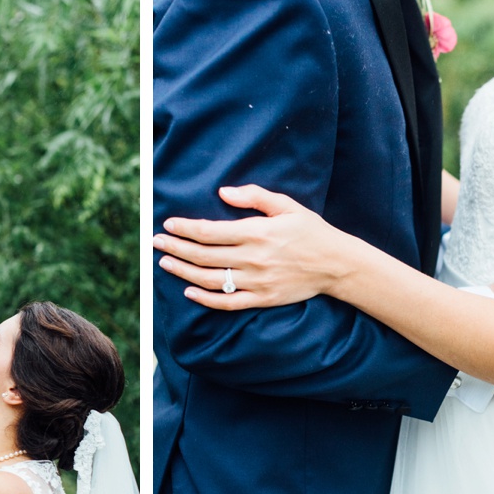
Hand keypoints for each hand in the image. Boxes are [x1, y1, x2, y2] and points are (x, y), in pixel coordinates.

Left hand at [154, 184, 356, 310]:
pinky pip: (227, 302)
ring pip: (210, 279)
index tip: (168, 224)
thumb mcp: (286, 205)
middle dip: (176, 248)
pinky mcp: (262, 298)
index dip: (185, 228)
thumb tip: (223, 192)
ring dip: (183, 271)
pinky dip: (205, 299)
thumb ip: (254, 197)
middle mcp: (253, 258)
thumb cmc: (311, 231)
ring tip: (165, 263)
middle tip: (157, 242)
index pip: (210, 231)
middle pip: (203, 255)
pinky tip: (188, 291)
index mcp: (257, 232)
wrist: (337, 264)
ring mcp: (256, 281)